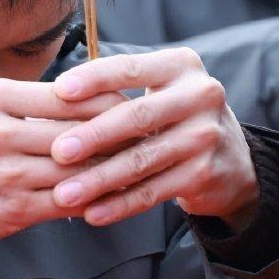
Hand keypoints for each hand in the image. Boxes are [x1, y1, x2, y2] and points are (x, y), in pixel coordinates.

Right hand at [0, 76, 124, 264]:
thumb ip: (19, 100)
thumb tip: (79, 93)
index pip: (65, 95)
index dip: (105, 99)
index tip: (129, 103)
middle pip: (78, 130)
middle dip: (118, 134)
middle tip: (148, 132)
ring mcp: (6, 173)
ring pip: (79, 168)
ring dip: (113, 168)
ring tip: (139, 163)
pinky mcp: (14, 209)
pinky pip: (69, 201)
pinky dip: (95, 197)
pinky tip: (112, 193)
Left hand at [50, 46, 258, 227]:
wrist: (230, 156)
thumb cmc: (171, 115)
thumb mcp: (155, 88)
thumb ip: (113, 88)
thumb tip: (47, 99)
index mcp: (180, 66)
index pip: (130, 68)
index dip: (94, 79)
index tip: (59, 91)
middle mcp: (200, 96)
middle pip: (138, 116)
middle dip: (94, 135)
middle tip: (58, 151)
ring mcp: (205, 137)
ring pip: (143, 160)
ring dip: (100, 179)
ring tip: (64, 193)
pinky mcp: (204, 174)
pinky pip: (153, 192)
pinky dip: (120, 204)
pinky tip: (92, 213)